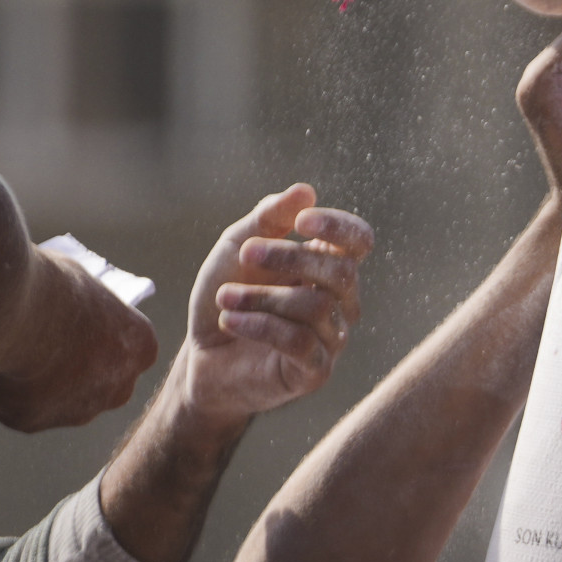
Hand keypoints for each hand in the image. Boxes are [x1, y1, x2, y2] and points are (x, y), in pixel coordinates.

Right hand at [0, 251, 157, 430]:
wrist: (9, 312)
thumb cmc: (47, 284)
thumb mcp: (78, 283)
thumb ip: (82, 307)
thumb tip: (67, 307)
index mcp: (140, 347)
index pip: (126, 350)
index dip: (95, 337)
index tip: (67, 322)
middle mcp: (118, 386)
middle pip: (97, 382)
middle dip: (71, 368)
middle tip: (35, 341)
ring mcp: (78, 410)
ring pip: (56, 399)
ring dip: (34, 382)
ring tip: (2, 347)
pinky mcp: (35, 422)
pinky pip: (15, 406)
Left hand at [183, 185, 374, 423]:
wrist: (202, 355)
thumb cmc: (226, 296)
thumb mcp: (237, 248)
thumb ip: (269, 218)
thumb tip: (306, 190)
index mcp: (327, 266)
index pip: (359, 241)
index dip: (338, 228)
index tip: (301, 221)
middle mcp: (340, 301)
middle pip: (340, 272)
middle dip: (289, 257)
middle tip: (245, 253)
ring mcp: (331, 338)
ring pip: (314, 307)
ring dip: (261, 297)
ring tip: (225, 298)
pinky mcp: (315, 371)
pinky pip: (300, 342)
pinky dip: (259, 326)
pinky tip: (230, 321)